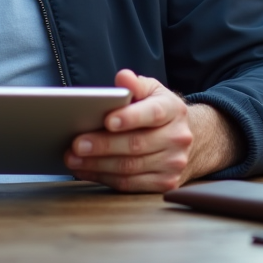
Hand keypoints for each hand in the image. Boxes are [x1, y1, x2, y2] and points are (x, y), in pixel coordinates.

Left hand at [65, 69, 242, 192]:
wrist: (188, 140)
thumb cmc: (159, 112)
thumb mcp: (152, 91)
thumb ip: (136, 84)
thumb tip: (123, 79)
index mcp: (174, 110)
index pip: (153, 113)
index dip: (130, 117)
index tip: (107, 120)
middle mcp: (178, 138)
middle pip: (136, 144)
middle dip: (103, 145)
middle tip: (76, 144)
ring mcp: (173, 163)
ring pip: (130, 168)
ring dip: (98, 165)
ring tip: (73, 158)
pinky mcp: (165, 183)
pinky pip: (130, 184)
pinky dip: (104, 178)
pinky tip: (86, 170)